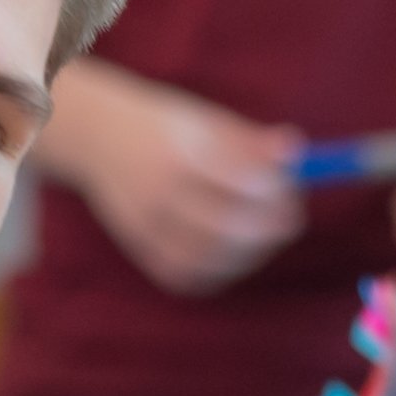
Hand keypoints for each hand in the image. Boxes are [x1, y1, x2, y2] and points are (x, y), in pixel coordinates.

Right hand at [48, 65, 302, 295]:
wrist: (99, 138)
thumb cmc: (165, 127)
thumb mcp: (206, 121)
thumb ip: (250, 140)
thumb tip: (297, 151)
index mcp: (178, 153)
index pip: (240, 182)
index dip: (275, 191)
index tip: (293, 188)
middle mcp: (158, 193)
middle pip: (228, 226)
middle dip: (269, 227)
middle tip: (290, 218)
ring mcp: (146, 227)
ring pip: (212, 258)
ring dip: (251, 251)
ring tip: (264, 233)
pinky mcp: (142, 251)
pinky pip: (191, 274)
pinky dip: (221, 268)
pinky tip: (237, 251)